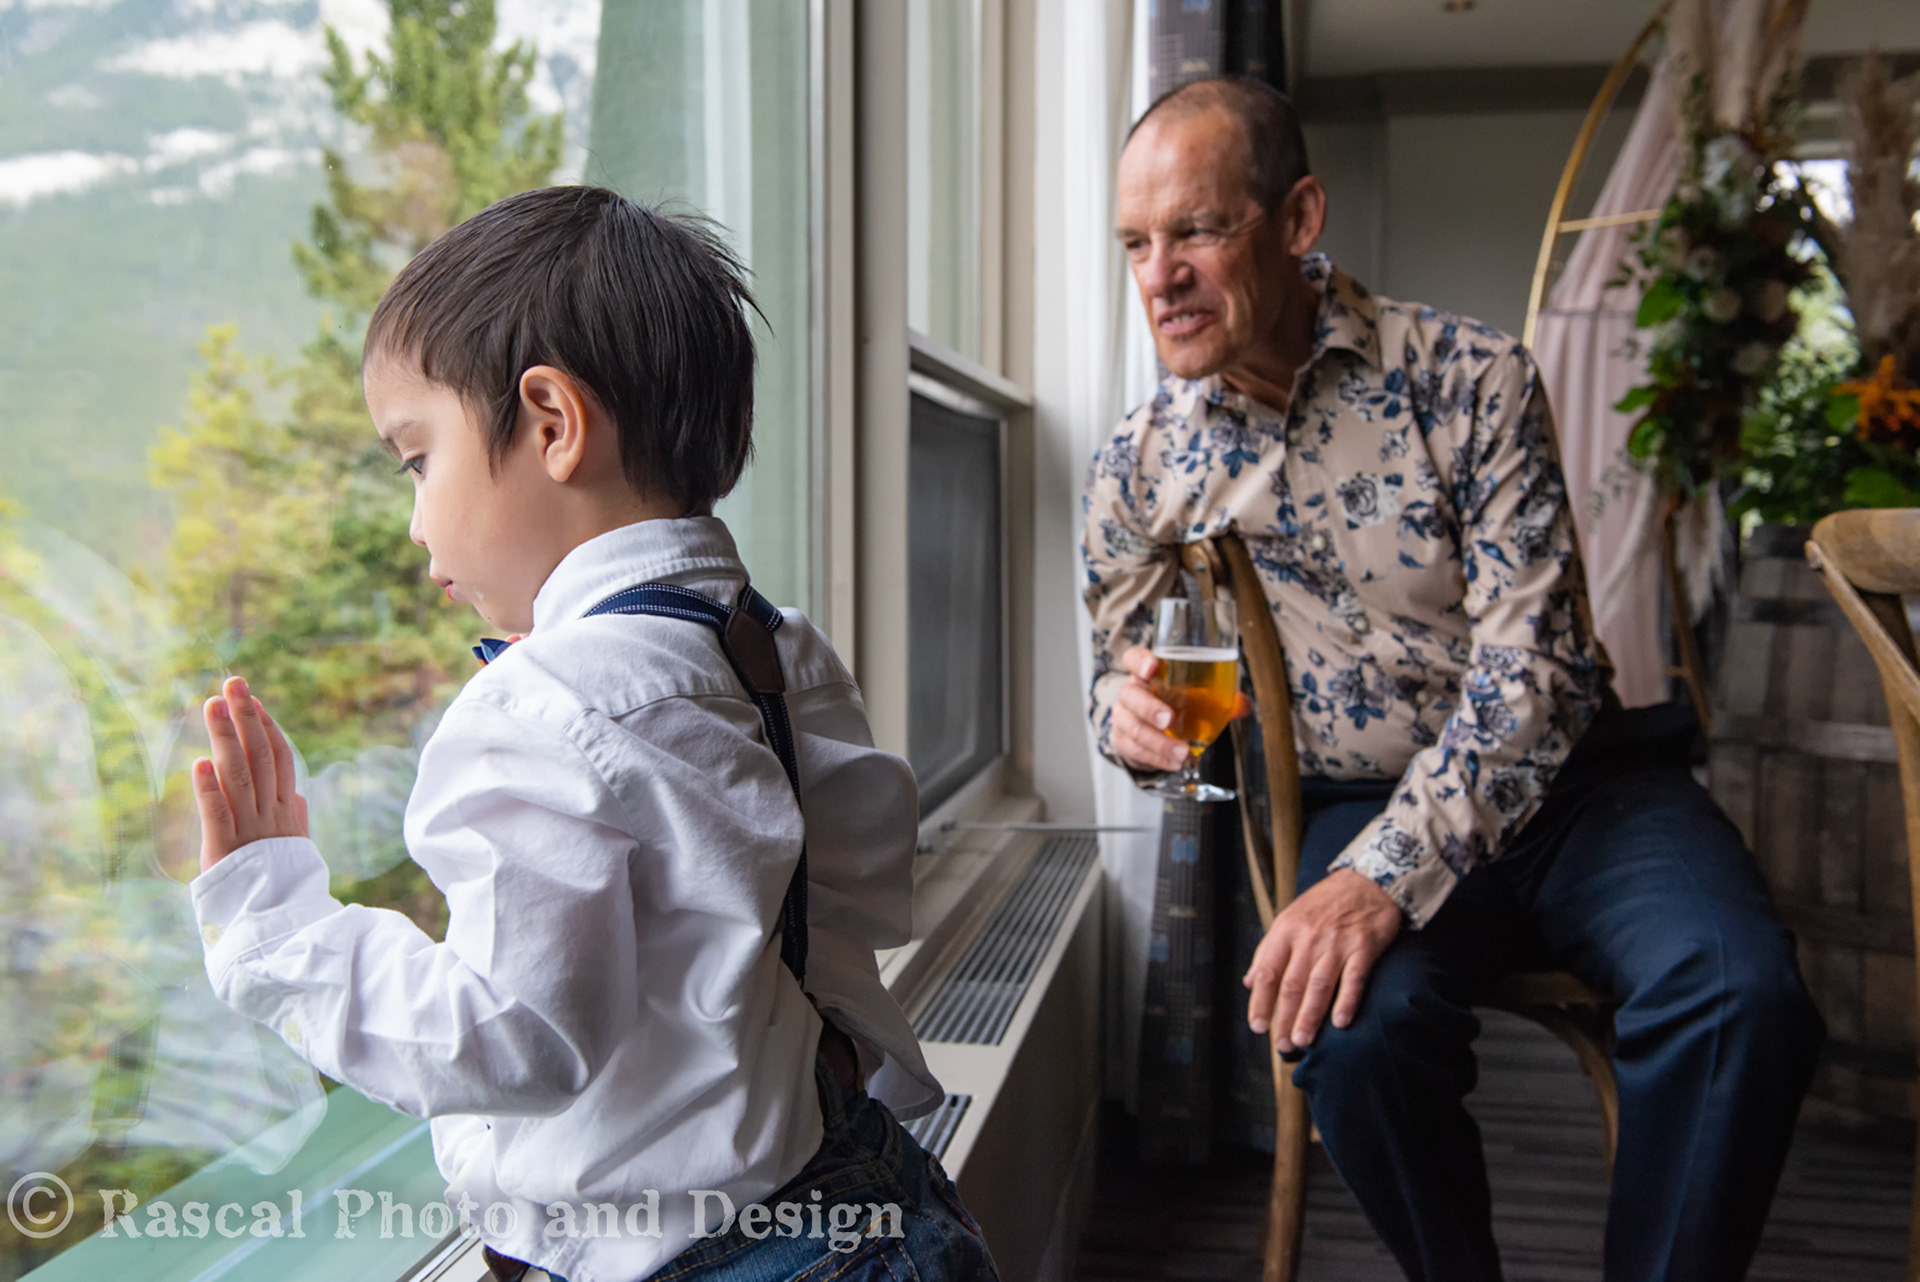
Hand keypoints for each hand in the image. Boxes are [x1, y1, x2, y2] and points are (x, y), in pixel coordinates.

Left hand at [193, 675, 309, 873]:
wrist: (283, 930)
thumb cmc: (287, 890)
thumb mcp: (297, 852)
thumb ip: (296, 822)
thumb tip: (300, 797)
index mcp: (287, 813)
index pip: (280, 759)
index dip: (267, 727)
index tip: (253, 701)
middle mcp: (271, 815)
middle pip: (260, 757)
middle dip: (245, 718)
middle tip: (232, 683)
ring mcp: (251, 832)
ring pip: (238, 777)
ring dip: (224, 738)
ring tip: (211, 706)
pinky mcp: (227, 853)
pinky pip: (218, 817)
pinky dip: (208, 790)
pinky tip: (199, 764)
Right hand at [1110, 645, 1251, 772]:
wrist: (1153, 731)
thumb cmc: (1175, 705)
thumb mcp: (1194, 697)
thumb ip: (1219, 698)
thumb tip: (1242, 705)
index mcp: (1146, 674)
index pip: (1134, 658)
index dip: (1140, 661)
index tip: (1152, 667)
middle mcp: (1130, 692)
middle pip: (1130, 695)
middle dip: (1149, 707)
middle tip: (1168, 719)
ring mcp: (1123, 717)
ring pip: (1132, 727)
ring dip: (1158, 742)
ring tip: (1182, 752)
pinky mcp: (1122, 740)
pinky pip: (1134, 750)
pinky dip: (1156, 758)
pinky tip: (1174, 762)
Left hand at [1244, 868, 1402, 1051]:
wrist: (1367, 881)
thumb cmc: (1324, 904)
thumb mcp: (1289, 918)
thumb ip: (1269, 950)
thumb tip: (1250, 982)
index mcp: (1286, 930)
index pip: (1268, 972)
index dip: (1260, 1002)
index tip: (1257, 1026)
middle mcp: (1309, 938)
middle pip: (1292, 984)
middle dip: (1284, 1018)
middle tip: (1282, 1045)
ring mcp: (1337, 943)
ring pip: (1319, 986)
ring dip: (1309, 1016)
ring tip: (1302, 1040)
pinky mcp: (1364, 947)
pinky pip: (1354, 979)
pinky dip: (1347, 1001)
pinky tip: (1341, 1023)